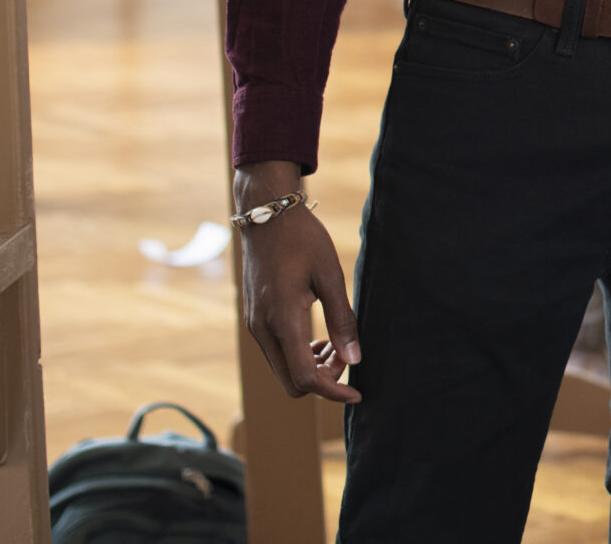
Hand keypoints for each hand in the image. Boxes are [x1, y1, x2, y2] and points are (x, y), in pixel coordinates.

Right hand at [235, 162, 361, 403]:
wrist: (267, 216)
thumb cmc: (303, 240)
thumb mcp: (330, 276)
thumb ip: (342, 320)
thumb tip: (354, 360)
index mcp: (282, 320)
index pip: (304, 377)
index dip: (332, 392)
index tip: (357, 394)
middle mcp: (262, 330)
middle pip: (290, 382)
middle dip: (322, 380)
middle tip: (346, 356)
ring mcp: (254, 326)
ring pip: (282, 369)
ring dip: (310, 367)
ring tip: (335, 343)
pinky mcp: (253, 319)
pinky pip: (276, 353)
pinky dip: (298, 355)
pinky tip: (319, 336)